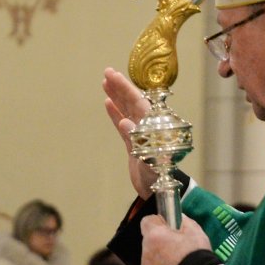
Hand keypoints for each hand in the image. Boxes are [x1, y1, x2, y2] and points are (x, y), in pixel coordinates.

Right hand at [102, 68, 159, 198]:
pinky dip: (116, 113)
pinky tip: (108, 102)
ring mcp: (140, 134)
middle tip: (107, 72)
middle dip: (121, 87)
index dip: (126, 88)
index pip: (139, 102)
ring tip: (105, 82)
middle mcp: (147, 127)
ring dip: (117, 96)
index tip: (114, 76)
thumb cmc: (158, 177)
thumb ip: (137, 140)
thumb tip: (125, 122)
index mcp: (153, 127)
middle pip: (133, 102)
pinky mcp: (134, 143)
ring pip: (127, 110)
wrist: (159, 192)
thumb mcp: (148, 160)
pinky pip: (123, 123)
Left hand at [140, 215, 211, 264]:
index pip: (147, 221)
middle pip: (149, 241)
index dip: (158, 222)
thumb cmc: (196, 257)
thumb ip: (183, 221)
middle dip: (160, 242)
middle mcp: (145, 251)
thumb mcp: (196, 232)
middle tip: (178, 248)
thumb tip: (178, 218)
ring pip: (150, 258)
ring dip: (160, 258)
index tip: (169, 227)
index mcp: (155, 236)